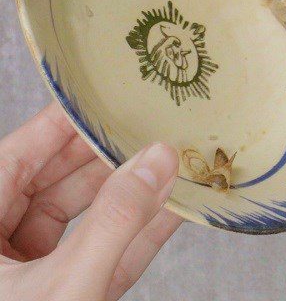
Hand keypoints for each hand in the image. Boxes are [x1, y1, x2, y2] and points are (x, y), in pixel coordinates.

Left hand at [0, 102, 180, 299]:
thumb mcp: (66, 284)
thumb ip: (114, 220)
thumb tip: (160, 157)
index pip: (14, 160)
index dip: (55, 126)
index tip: (97, 98)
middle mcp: (0, 252)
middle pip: (52, 186)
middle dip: (103, 159)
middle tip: (143, 128)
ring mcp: (32, 281)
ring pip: (83, 221)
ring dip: (129, 196)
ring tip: (168, 164)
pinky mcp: (67, 299)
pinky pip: (103, 258)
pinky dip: (138, 236)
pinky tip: (175, 209)